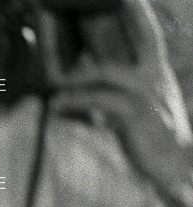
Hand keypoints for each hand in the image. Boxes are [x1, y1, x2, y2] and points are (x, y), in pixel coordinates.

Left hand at [45, 0, 192, 204]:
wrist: (175, 166)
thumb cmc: (152, 140)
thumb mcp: (133, 111)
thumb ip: (111, 95)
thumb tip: (78, 88)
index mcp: (156, 74)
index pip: (149, 36)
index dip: (139, 14)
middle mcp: (156, 77)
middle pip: (144, 36)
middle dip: (132, 15)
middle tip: (111, 1)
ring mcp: (148, 93)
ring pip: (107, 72)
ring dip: (77, 76)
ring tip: (55, 84)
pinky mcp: (136, 112)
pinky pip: (99, 100)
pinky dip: (74, 102)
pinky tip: (58, 107)